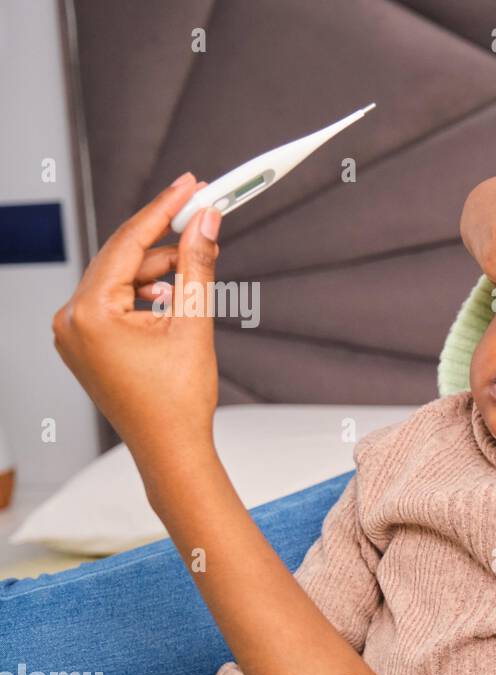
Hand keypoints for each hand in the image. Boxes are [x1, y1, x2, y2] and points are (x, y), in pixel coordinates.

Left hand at [52, 173, 222, 470]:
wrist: (170, 449)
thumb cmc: (179, 400)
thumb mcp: (193, 323)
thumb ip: (198, 265)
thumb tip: (206, 220)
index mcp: (89, 313)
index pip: (128, 243)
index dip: (163, 209)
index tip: (190, 185)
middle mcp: (69, 319)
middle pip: (122, 258)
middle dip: (163, 239)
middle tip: (199, 215)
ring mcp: (72, 333)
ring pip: (120, 280)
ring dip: (157, 273)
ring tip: (192, 277)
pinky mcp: (84, 344)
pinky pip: (113, 302)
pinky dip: (143, 295)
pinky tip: (171, 300)